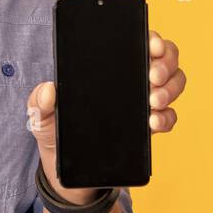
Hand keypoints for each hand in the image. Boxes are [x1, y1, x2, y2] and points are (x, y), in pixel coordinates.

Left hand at [25, 29, 185, 201]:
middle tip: (152, 77)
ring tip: (153, 101)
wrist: (69, 174)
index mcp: (108, 67)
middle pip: (164, 59)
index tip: (152, 44)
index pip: (137, 42)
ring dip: (170, 89)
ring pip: (173, 83)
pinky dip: (167, 118)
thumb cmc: (57, 132)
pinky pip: (170, 117)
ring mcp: (144, 102)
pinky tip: (153, 122)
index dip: (151, 38)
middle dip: (165, 64)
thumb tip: (49, 90)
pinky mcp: (149, 127)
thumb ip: (39, 102)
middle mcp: (131, 79)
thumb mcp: (41, 116)